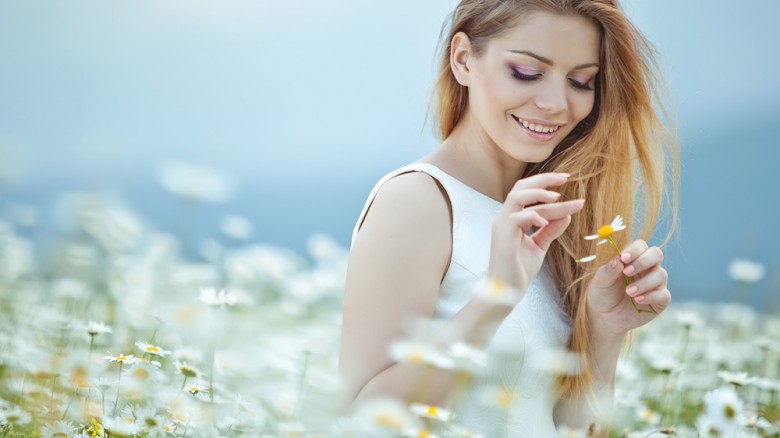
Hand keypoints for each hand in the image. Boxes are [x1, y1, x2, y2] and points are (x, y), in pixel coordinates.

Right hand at [487, 173, 584, 293]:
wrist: (506, 292)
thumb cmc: (519, 270)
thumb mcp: (539, 246)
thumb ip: (550, 230)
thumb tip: (567, 216)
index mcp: (511, 218)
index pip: (527, 192)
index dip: (546, 184)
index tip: (566, 179)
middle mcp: (504, 217)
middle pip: (521, 187)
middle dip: (544, 179)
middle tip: (565, 178)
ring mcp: (502, 226)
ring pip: (518, 197)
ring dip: (539, 194)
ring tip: (558, 197)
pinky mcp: (503, 237)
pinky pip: (517, 218)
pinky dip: (534, 216)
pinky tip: (547, 221)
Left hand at [586, 240, 670, 336]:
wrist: (604, 317)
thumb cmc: (602, 294)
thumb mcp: (600, 281)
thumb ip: (608, 270)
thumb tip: (618, 260)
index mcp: (632, 259)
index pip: (641, 246)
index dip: (634, 250)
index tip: (623, 258)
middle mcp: (647, 269)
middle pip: (656, 254)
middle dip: (643, 261)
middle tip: (627, 272)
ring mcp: (655, 284)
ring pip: (661, 274)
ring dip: (644, 282)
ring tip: (628, 292)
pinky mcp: (659, 301)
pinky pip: (664, 295)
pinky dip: (651, 296)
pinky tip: (638, 300)